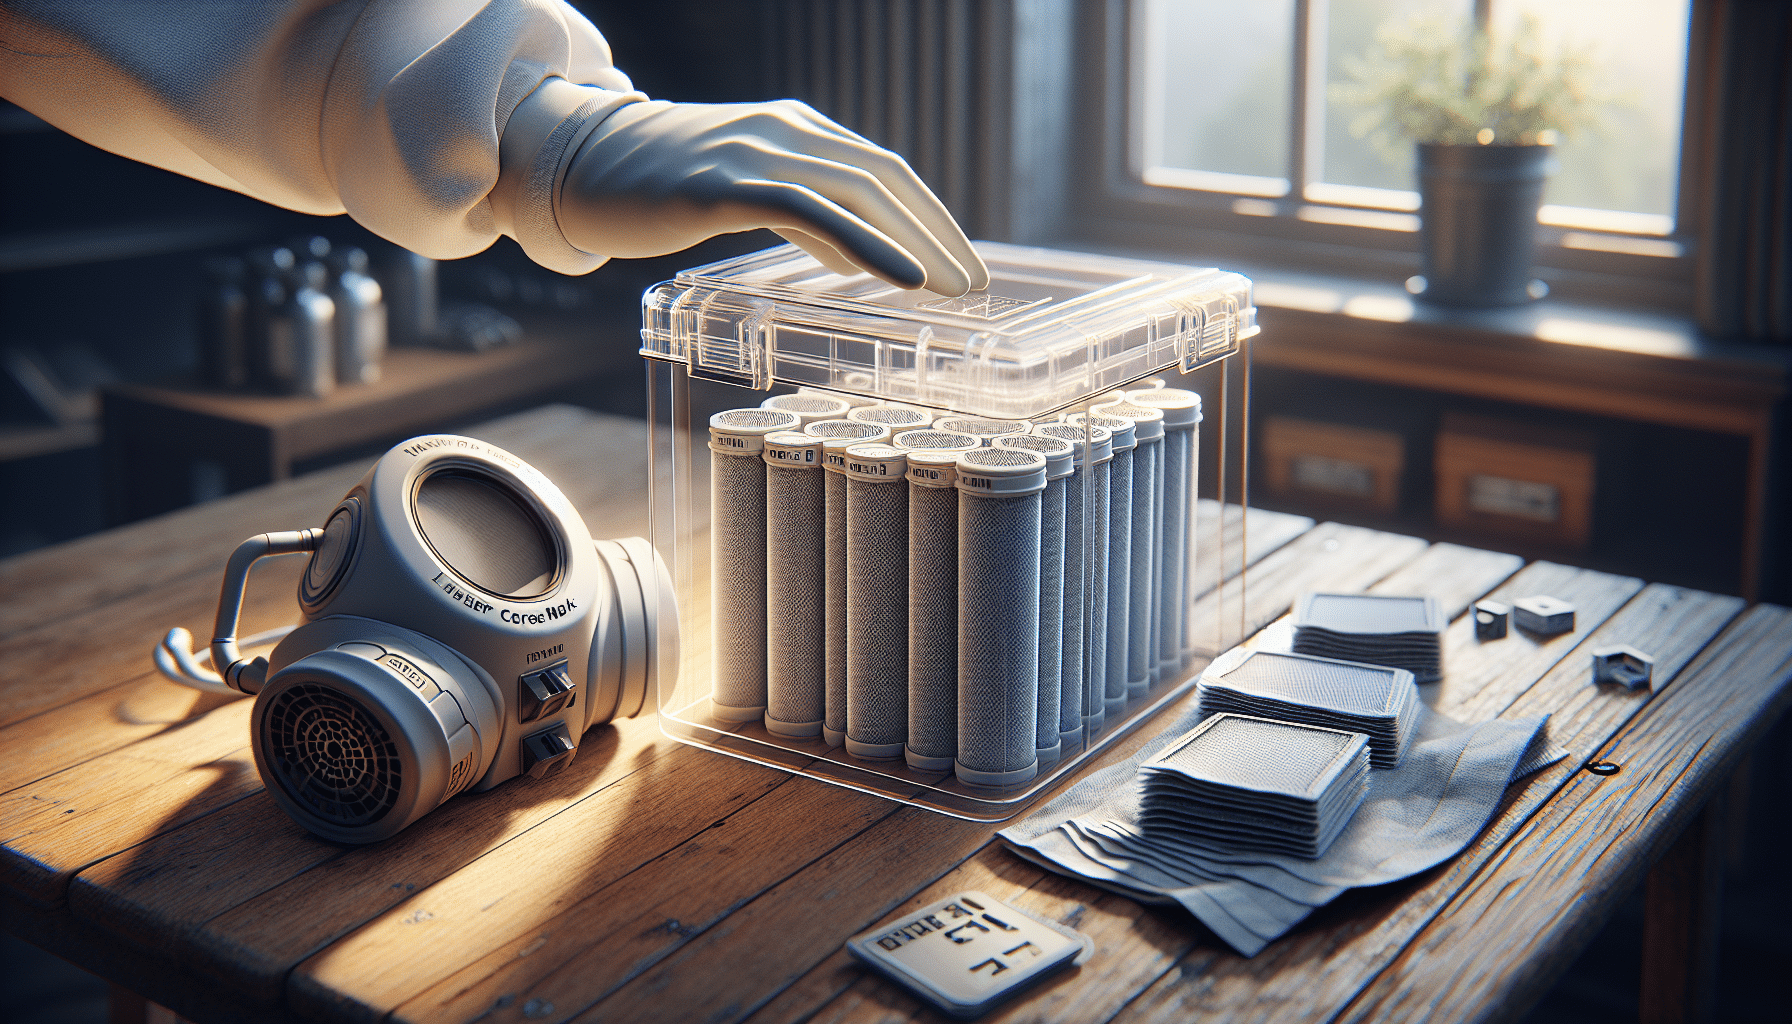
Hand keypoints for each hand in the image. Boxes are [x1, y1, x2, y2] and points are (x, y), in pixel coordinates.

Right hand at [557, 99, 988, 295]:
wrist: (572, 163)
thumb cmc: (653, 185)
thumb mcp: (739, 190)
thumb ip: (798, 211)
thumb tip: (850, 255)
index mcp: (796, 130)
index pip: (884, 171)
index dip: (932, 216)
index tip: (963, 263)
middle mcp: (786, 131)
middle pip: (888, 178)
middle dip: (939, 233)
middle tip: (975, 285)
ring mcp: (756, 152)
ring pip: (861, 191)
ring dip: (917, 244)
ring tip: (953, 291)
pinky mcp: (725, 184)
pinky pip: (814, 213)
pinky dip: (868, 245)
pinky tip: (903, 278)